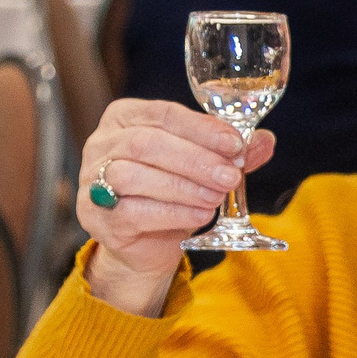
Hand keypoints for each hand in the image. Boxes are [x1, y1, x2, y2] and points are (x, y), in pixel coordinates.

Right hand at [76, 99, 274, 315]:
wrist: (146, 243)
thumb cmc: (172, 193)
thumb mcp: (204, 168)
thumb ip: (231, 153)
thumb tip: (264, 140)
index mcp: (125, 117)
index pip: (164, 114)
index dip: (202, 128)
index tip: (235, 144)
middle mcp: (102, 144)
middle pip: (146, 143)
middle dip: (195, 159)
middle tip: (230, 176)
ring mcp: (92, 179)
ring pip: (133, 176)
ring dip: (183, 186)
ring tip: (217, 196)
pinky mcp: (96, 215)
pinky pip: (132, 211)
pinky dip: (172, 212)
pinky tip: (200, 214)